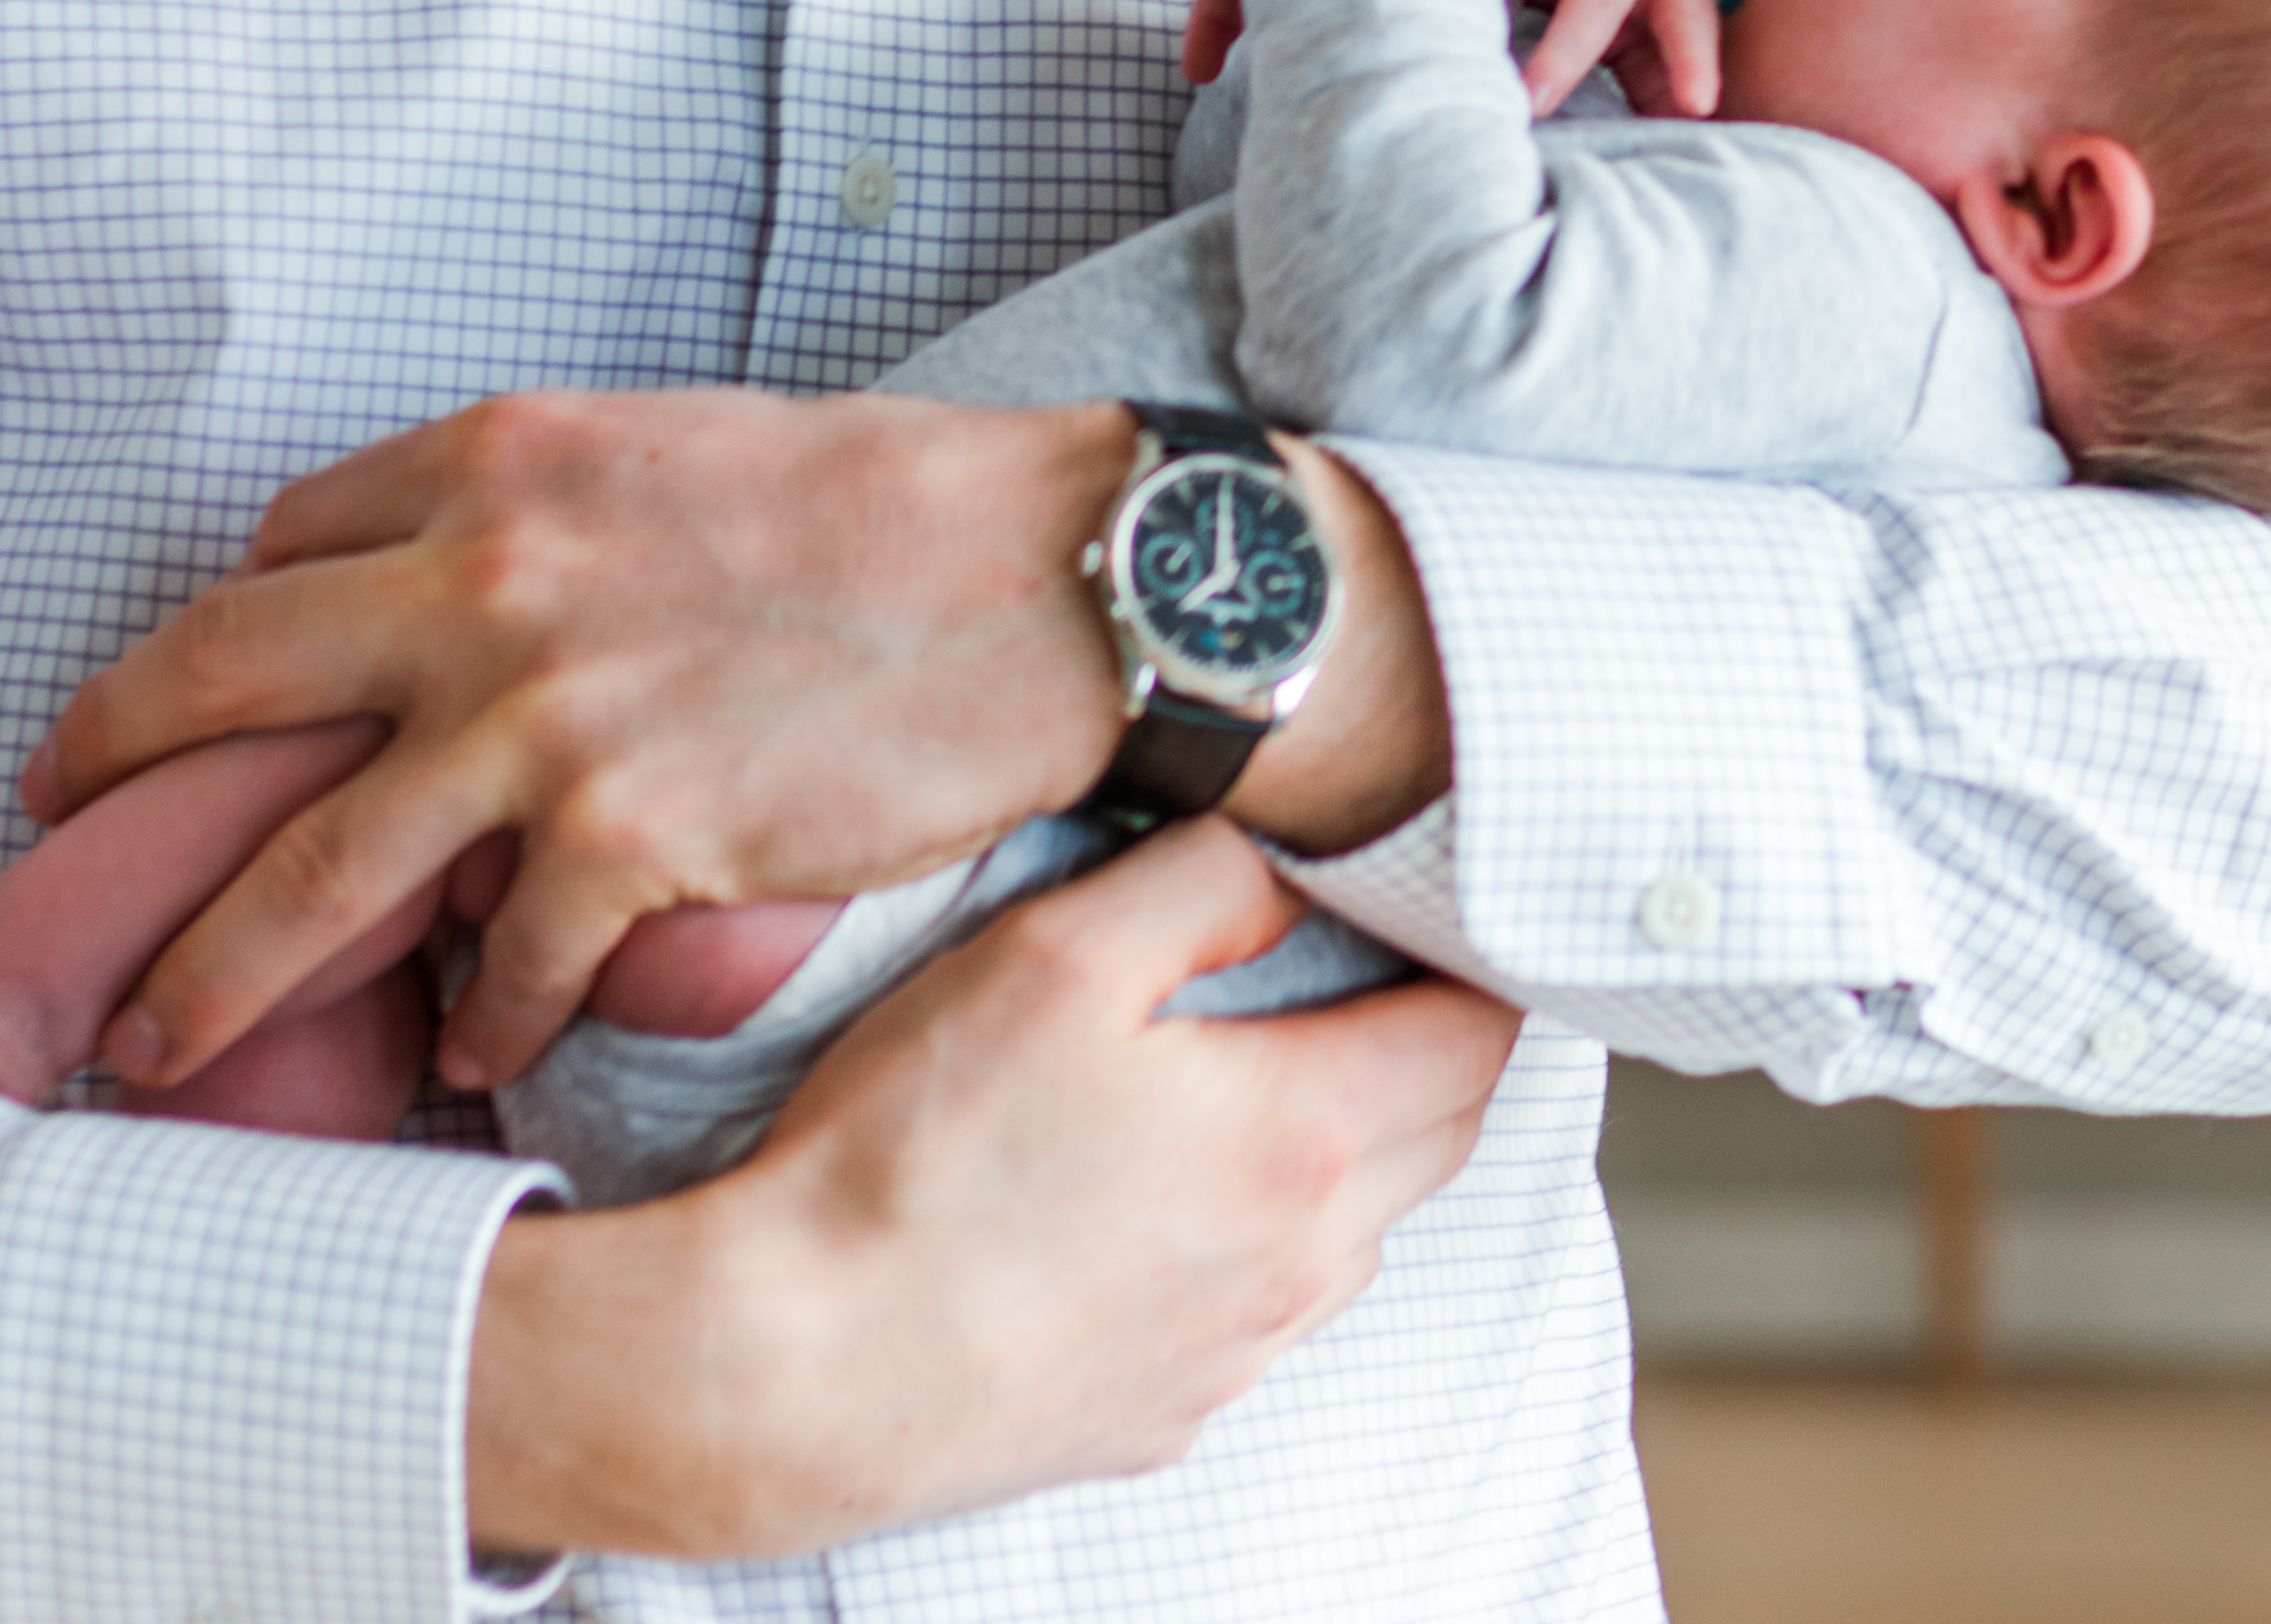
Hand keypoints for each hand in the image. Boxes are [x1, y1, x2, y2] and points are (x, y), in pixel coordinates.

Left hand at [23, 393, 1449, 1095]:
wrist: (1062, 578)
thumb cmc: (900, 511)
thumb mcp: (684, 451)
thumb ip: (548, 514)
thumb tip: (465, 597)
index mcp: (507, 457)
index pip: (284, 544)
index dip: (231, 626)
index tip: (201, 689)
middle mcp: (489, 577)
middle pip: (218, 684)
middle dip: (114, 766)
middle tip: (68, 828)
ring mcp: (546, 716)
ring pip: (304, 870)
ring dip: (215, 973)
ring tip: (168, 1038)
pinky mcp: (626, 841)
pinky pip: (495, 970)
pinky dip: (479, 1020)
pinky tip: (481, 1044)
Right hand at [467, 821, 1521, 1557]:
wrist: (793, 1371)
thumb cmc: (916, 1153)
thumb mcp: (1059, 952)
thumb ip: (1206, 881)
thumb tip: (1297, 856)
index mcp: (1299, 1135)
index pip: (1475, 1037)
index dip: (1478, 960)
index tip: (1448, 905)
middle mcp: (1297, 1262)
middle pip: (1438, 1133)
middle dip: (1433, 1040)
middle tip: (1384, 963)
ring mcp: (1232, 1354)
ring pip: (1356, 1229)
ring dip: (1351, 1143)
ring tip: (1272, 1062)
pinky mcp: (1161, 1414)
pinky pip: (1262, 1310)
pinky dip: (1261, 1237)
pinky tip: (1170, 1192)